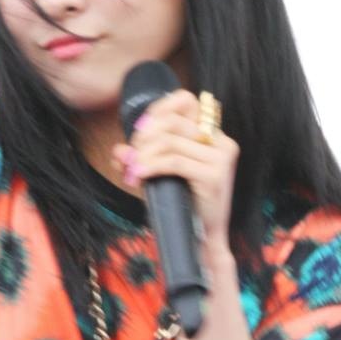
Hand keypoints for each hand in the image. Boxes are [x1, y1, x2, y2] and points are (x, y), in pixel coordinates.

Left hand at [112, 88, 239, 262]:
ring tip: (132, 169)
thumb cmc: (182, 204)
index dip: (158, 109)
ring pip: (170, 143)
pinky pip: (173, 162)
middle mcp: (222, 142)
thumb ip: (141, 158)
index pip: (186, 101)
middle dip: (144, 137)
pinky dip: (151, 166)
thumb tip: (118, 150)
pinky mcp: (214, 176)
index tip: (139, 130)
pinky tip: (139, 175)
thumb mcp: (160, 174)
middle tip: (132, 155)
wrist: (201, 238)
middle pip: (173, 123)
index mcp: (214, 135)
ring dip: (144, 155)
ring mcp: (221, 159)